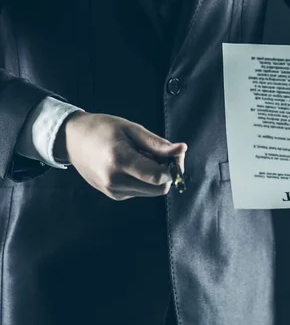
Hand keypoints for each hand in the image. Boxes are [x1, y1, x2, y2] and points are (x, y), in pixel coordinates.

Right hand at [54, 111, 186, 200]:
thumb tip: (182, 150)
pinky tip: (134, 164)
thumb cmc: (102, 129)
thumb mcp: (132, 129)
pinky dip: (145, 179)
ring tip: (143, 156)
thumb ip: (158, 144)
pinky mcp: (114, 195)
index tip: (175, 153)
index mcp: (119, 161)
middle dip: (168, 173)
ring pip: (152, 191)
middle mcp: (115, 181)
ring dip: (156, 176)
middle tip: (162, 153)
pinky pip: (141, 191)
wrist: (71, 140)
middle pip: (160, 188)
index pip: (159, 176)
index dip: (174, 167)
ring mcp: (113, 191)